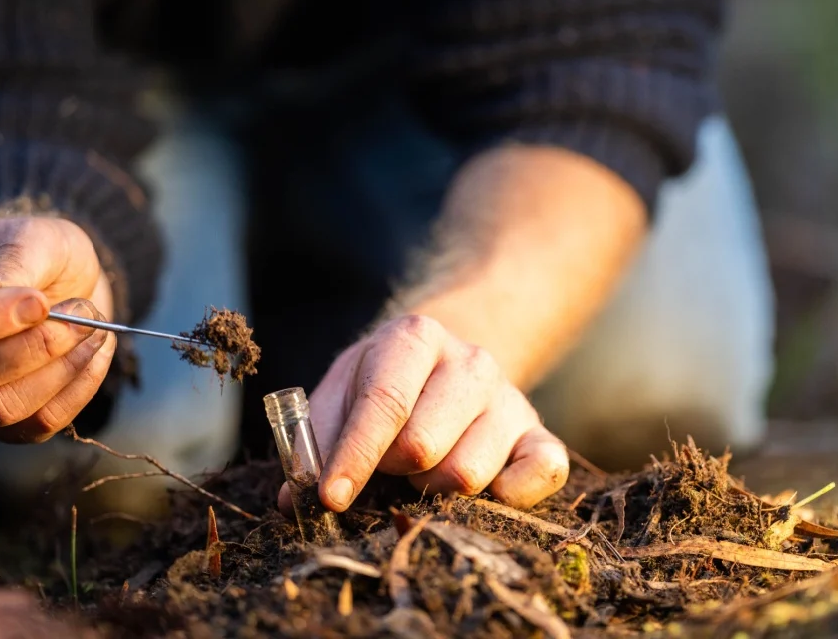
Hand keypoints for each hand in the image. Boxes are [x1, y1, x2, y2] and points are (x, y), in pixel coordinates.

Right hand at [0, 216, 115, 442]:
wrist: (66, 280)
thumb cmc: (40, 253)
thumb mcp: (32, 238)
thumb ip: (11, 262)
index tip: (40, 301)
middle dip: (38, 346)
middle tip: (83, 312)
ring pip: (1, 408)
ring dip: (62, 370)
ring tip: (94, 329)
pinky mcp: (0, 421)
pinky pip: (36, 425)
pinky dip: (78, 390)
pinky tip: (96, 353)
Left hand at [281, 315, 569, 512]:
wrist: (446, 361)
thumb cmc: (383, 384)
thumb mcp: (341, 391)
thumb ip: (314, 440)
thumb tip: (295, 499)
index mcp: (414, 338)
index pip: (384, 402)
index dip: (355, 456)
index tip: (331, 497)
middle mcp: (471, 362)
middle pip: (424, 446)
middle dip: (392, 472)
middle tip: (386, 467)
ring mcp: (510, 398)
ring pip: (468, 474)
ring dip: (432, 490)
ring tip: (422, 474)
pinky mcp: (539, 434)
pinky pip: (542, 473)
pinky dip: (509, 497)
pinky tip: (481, 493)